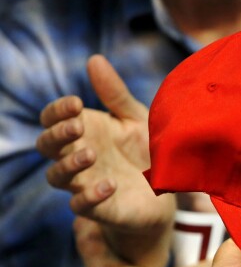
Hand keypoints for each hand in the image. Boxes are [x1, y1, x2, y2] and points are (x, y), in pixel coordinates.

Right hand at [36, 54, 173, 266]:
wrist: (169, 189)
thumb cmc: (146, 149)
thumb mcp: (136, 118)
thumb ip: (115, 94)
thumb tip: (94, 59)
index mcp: (84, 131)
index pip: (52, 118)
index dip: (57, 111)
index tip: (77, 103)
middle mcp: (77, 156)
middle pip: (46, 146)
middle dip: (57, 134)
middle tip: (79, 126)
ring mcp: (84, 182)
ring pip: (56, 176)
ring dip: (68, 165)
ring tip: (91, 155)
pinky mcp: (99, 208)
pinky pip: (80, 206)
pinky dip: (89, 196)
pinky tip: (108, 186)